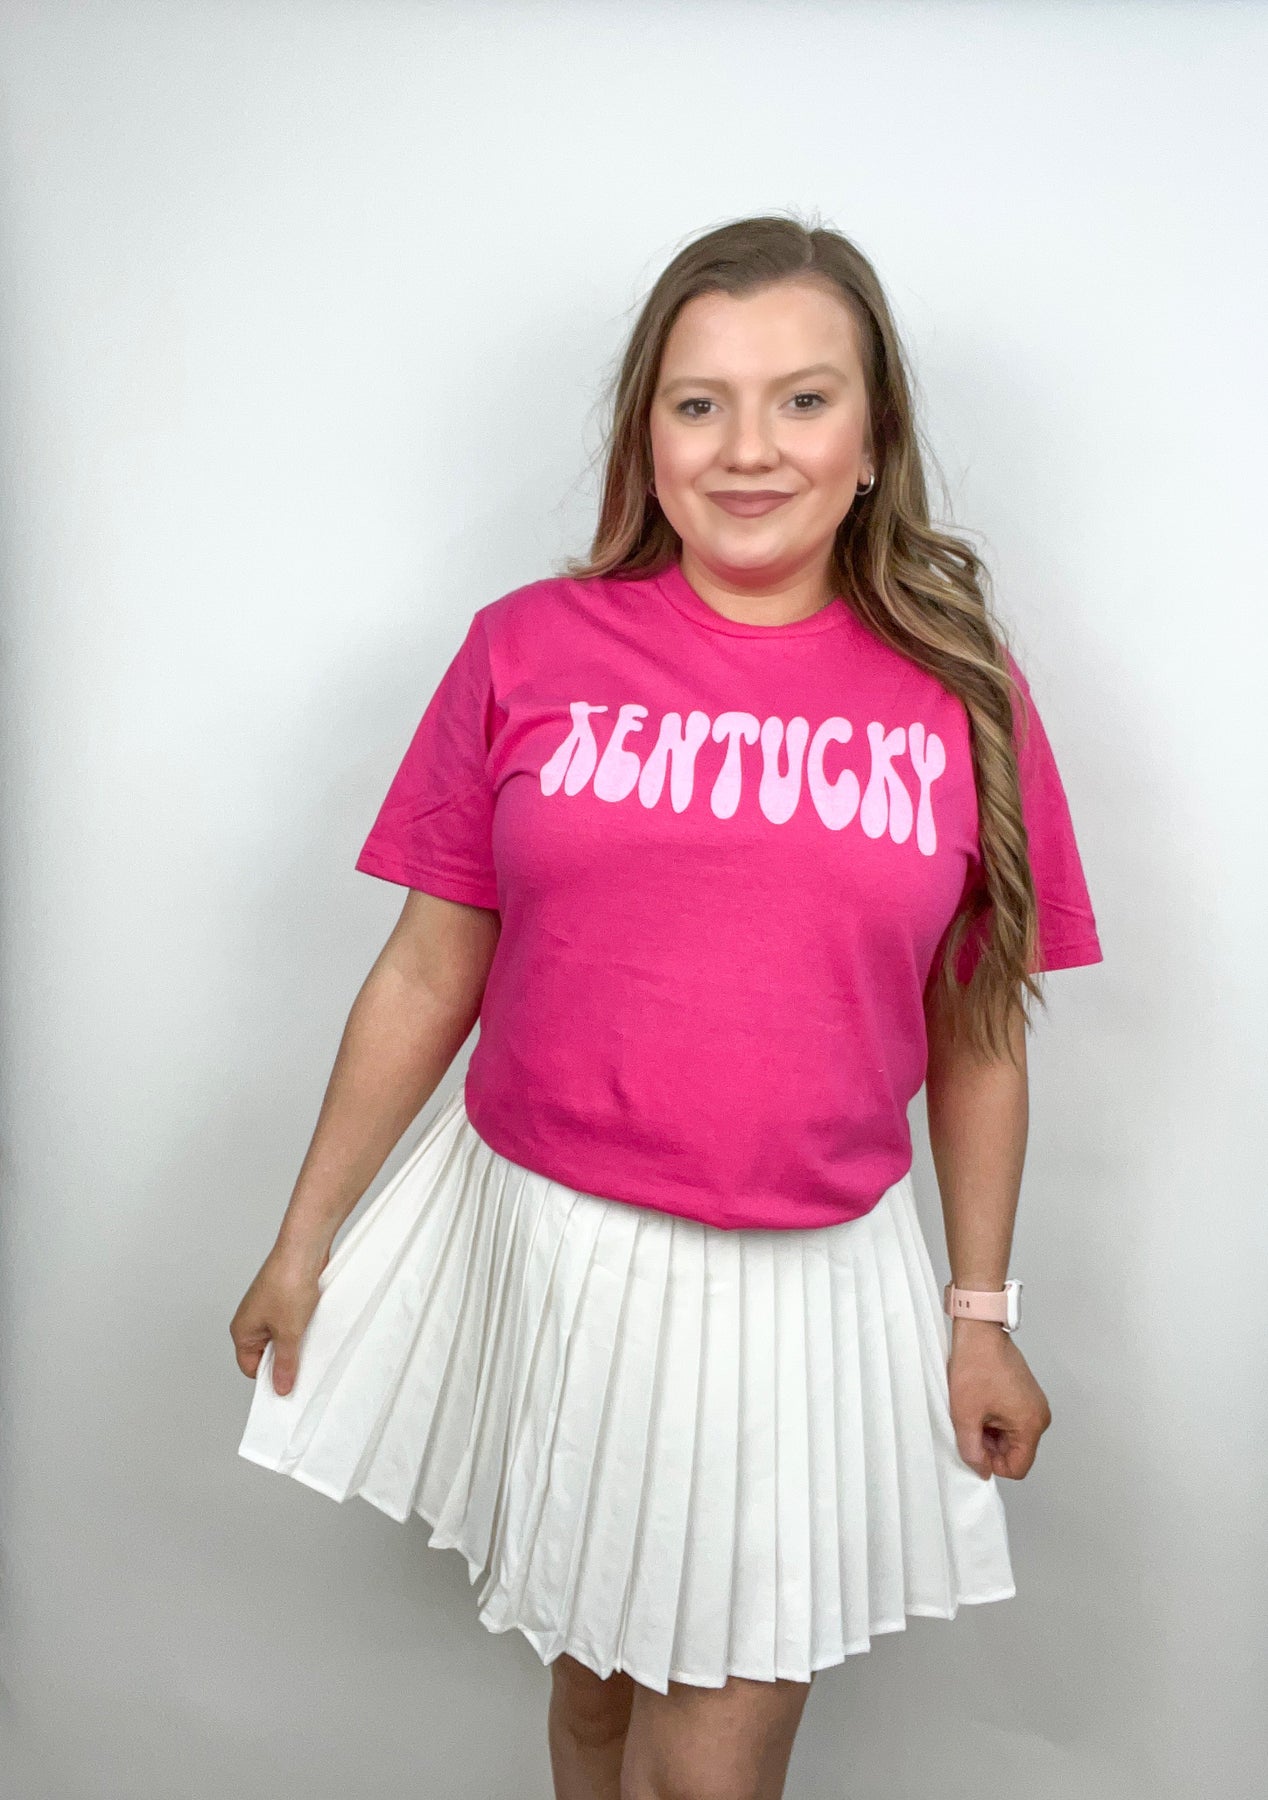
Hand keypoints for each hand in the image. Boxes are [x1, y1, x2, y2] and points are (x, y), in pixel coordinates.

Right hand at [229, 1241, 329, 1396]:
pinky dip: (302, 1326)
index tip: (288, 1384)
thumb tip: (280, 1387)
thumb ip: (285, 1363)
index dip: (270, 1377)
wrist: (303, 1249)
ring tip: (309, 1339)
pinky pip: (292, 1322)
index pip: (251, 1367)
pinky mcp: (285, 1299)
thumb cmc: (288, 1282)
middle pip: (267, 1353)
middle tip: (302, 1364)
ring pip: (282, 1338)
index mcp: (242, 1330)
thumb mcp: (289, 1332)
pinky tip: (314, 1325)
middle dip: (285, 1359)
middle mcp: (252, 1319)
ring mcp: (268, 1308)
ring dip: (296, 1341)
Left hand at [946, 1320, 1051, 1479]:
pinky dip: (995, 1418)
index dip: (992, 1465)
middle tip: (969, 1425)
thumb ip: (972, 1450)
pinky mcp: (1026, 1394)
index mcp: (1031, 1424)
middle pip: (1016, 1452)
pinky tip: (979, 1403)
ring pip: (1012, 1436)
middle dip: (990, 1446)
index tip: (973, 1447)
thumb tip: (981, 1470)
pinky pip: (1012, 1419)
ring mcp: (1035, 1404)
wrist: (979, 1331)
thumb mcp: (965, 1415)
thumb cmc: (975, 1366)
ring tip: (973, 1412)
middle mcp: (1039, 1416)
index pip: (1017, 1468)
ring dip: (991, 1432)